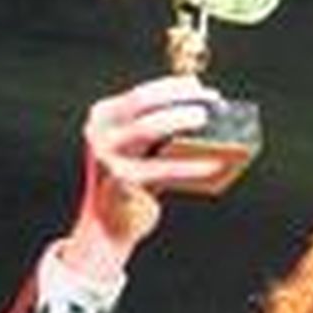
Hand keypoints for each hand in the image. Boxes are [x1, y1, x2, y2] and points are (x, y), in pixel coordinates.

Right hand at [62, 75, 226, 278]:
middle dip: (179, 99)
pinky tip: (214, 164)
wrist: (107, 227)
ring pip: (147, 128)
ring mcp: (105, 156)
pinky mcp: (120, 182)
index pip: (141, 94)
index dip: (173, 87)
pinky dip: (190, 165)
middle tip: (208, 104)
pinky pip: (162, 168)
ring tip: (209, 122)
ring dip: (180, 120)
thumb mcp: (140, 151)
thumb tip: (205, 116)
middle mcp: (98, 133)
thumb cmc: (134, 183)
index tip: (200, 86)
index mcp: (102, 118)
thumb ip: (161, 133)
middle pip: (142, 103)